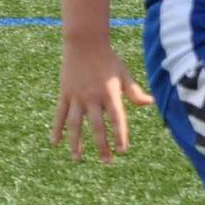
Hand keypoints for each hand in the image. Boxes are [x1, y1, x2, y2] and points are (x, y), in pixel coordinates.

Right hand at [52, 42, 155, 162]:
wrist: (84, 42)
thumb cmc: (107, 58)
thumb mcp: (123, 73)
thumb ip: (134, 91)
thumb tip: (150, 103)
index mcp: (109, 93)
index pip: (117, 120)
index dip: (120, 136)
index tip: (122, 151)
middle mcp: (92, 97)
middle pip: (97, 127)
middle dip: (102, 146)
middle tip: (107, 162)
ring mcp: (76, 97)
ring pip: (75, 125)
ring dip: (76, 143)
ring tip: (77, 159)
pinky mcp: (64, 94)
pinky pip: (59, 115)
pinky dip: (56, 129)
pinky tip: (54, 143)